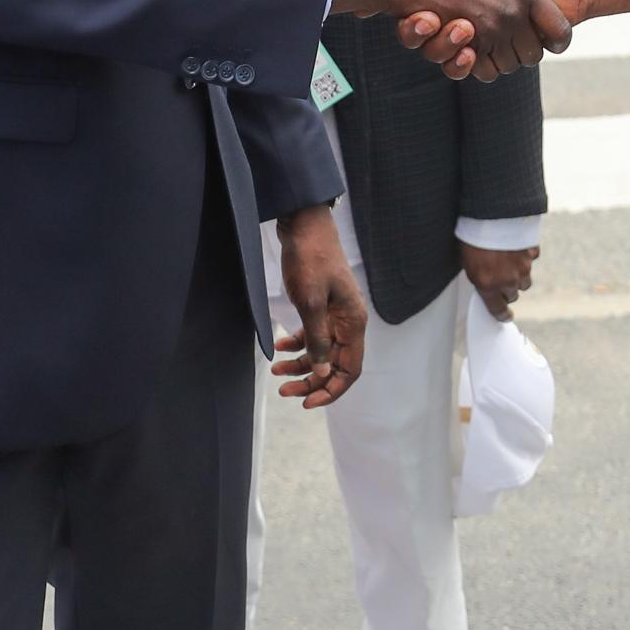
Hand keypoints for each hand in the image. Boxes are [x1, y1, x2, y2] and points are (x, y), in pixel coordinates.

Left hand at [270, 205, 366, 408]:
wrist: (305, 226)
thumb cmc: (310, 260)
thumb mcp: (310, 303)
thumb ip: (318, 341)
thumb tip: (324, 374)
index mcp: (353, 322)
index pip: (351, 369)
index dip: (332, 390)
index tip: (307, 403)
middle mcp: (349, 321)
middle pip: (336, 365)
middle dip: (311, 381)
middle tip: (283, 390)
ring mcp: (336, 313)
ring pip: (323, 352)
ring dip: (302, 365)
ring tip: (276, 371)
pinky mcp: (323, 305)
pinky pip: (314, 335)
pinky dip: (298, 345)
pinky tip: (280, 346)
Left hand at [460, 241, 537, 320]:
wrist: (491, 213)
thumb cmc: (474, 236)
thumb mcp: (467, 261)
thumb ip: (478, 276)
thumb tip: (483, 281)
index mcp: (488, 285)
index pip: (497, 310)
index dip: (501, 315)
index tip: (504, 316)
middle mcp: (508, 279)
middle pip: (513, 295)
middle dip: (507, 290)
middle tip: (500, 279)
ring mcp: (522, 266)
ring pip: (524, 280)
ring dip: (518, 275)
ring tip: (509, 263)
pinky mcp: (531, 252)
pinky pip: (531, 260)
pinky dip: (525, 256)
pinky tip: (516, 248)